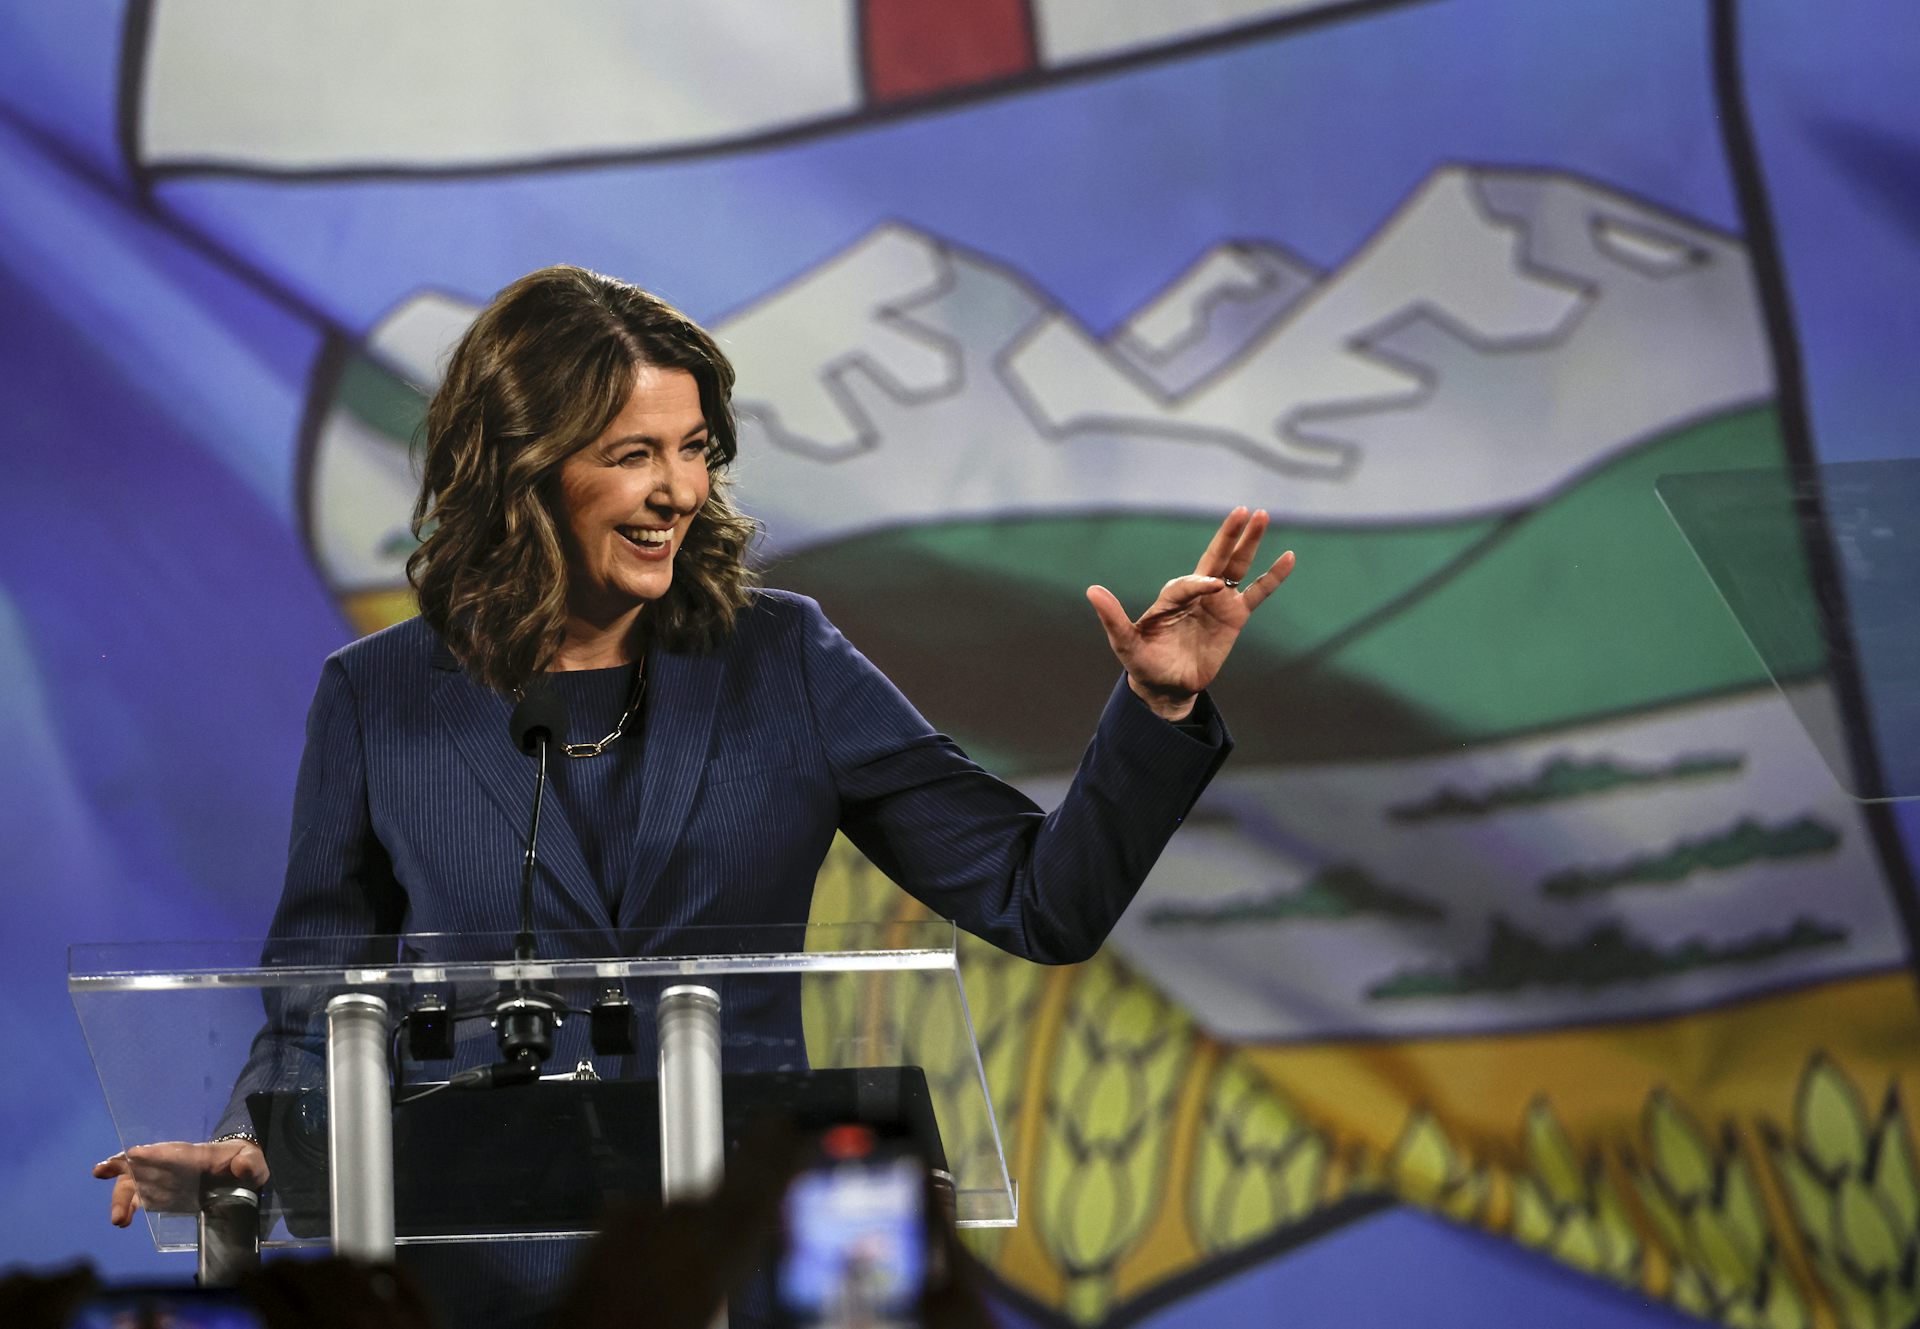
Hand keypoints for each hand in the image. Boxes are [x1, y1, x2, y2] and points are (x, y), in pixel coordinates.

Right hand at [92, 1138, 269, 1226]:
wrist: (240, 1171)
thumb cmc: (244, 1161)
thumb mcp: (253, 1161)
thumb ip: (250, 1163)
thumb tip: (242, 1168)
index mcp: (193, 1155)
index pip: (170, 1152)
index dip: (153, 1153)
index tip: (133, 1155)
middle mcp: (171, 1165)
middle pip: (141, 1168)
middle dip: (125, 1178)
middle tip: (115, 1201)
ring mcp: (163, 1180)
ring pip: (134, 1185)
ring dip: (121, 1199)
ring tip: (119, 1220)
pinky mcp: (161, 1195)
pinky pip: (139, 1199)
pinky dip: (127, 1207)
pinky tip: (123, 1220)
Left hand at [1086, 506, 1294, 720]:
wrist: (1166, 685)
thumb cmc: (1144, 662)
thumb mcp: (1124, 642)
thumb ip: (1112, 617)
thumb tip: (1091, 590)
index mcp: (1171, 597)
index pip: (1187, 583)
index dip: (1199, 584)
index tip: (1213, 588)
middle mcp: (1195, 593)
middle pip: (1215, 557)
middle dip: (1228, 535)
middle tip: (1242, 510)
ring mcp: (1218, 602)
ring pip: (1237, 567)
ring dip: (1249, 543)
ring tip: (1262, 515)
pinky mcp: (1234, 616)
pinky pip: (1258, 593)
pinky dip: (1273, 576)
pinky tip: (1289, 557)